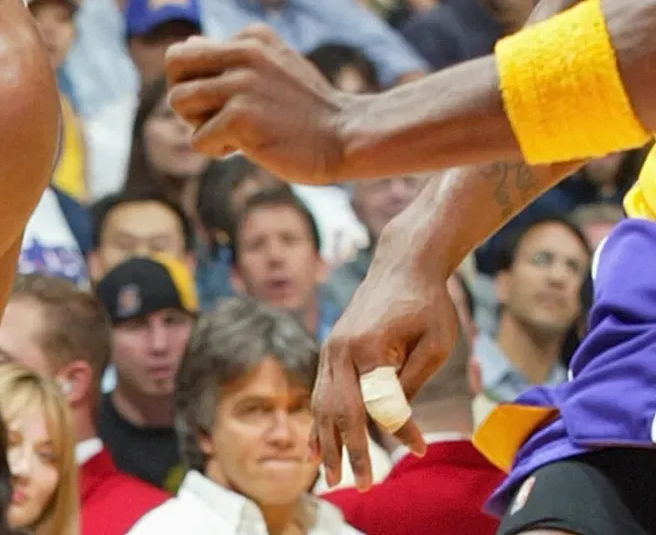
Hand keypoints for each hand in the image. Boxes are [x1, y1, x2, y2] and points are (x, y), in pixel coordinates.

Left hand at [164, 26, 353, 182]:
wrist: (349, 137)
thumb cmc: (307, 108)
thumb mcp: (273, 66)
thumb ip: (230, 55)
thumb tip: (186, 44)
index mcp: (251, 38)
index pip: (186, 52)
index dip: (196, 80)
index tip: (224, 98)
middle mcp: (244, 53)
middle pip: (174, 66)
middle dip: (186, 95)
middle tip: (216, 115)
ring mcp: (242, 84)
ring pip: (179, 101)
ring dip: (200, 124)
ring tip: (234, 131)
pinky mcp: (241, 118)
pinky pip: (197, 139)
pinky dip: (218, 151)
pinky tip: (252, 147)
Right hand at [313, 245, 456, 488]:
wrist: (402, 264)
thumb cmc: (427, 303)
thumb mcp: (436, 344)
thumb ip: (412, 382)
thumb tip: (395, 422)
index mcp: (369, 346)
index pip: (380, 402)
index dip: (399, 429)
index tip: (421, 448)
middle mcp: (341, 350)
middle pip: (341, 411)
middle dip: (349, 451)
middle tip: (359, 486)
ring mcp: (330, 350)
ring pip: (323, 405)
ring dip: (327, 443)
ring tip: (331, 477)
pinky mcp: (330, 351)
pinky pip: (319, 393)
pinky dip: (318, 423)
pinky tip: (315, 449)